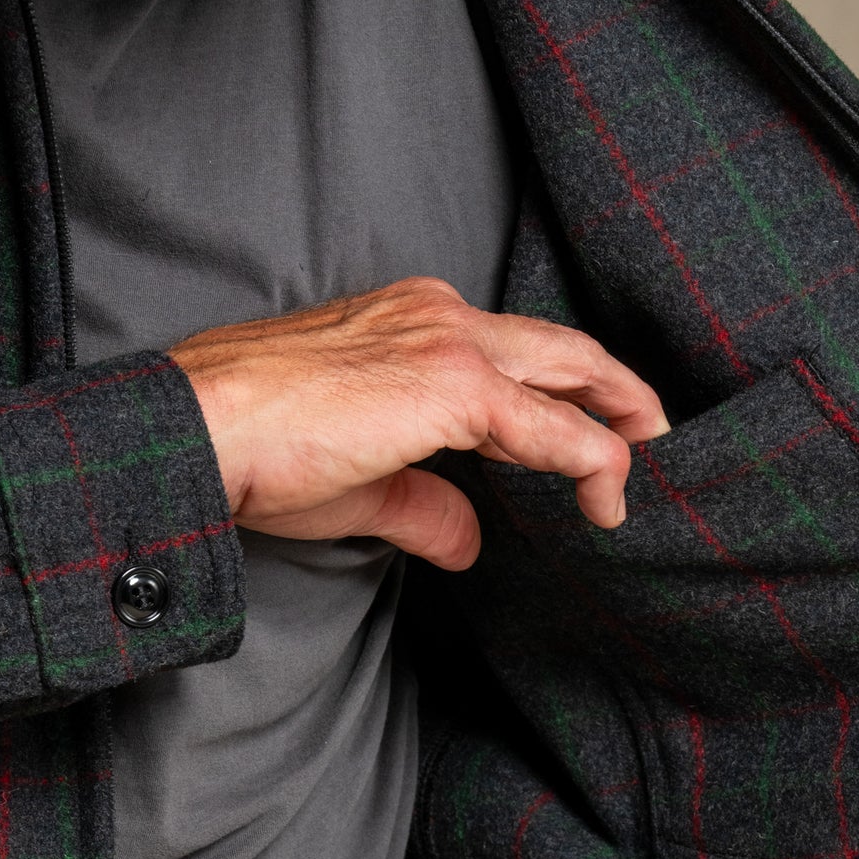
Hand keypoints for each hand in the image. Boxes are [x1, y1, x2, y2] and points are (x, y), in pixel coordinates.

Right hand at [170, 277, 668, 570]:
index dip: (560, 397)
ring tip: (652, 466)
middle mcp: (437, 316)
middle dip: (618, 389)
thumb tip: (469, 543)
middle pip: (561, 346)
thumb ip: (424, 506)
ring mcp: (448, 342)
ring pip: (571, 371)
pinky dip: (594, 463)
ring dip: (622, 420)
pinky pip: (554, 427)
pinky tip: (610, 502)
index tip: (588, 441)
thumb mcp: (358, 485)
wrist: (202, 429)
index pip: (510, 353)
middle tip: (656, 433)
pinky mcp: (454, 385)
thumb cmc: (254, 451)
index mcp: (409, 322)